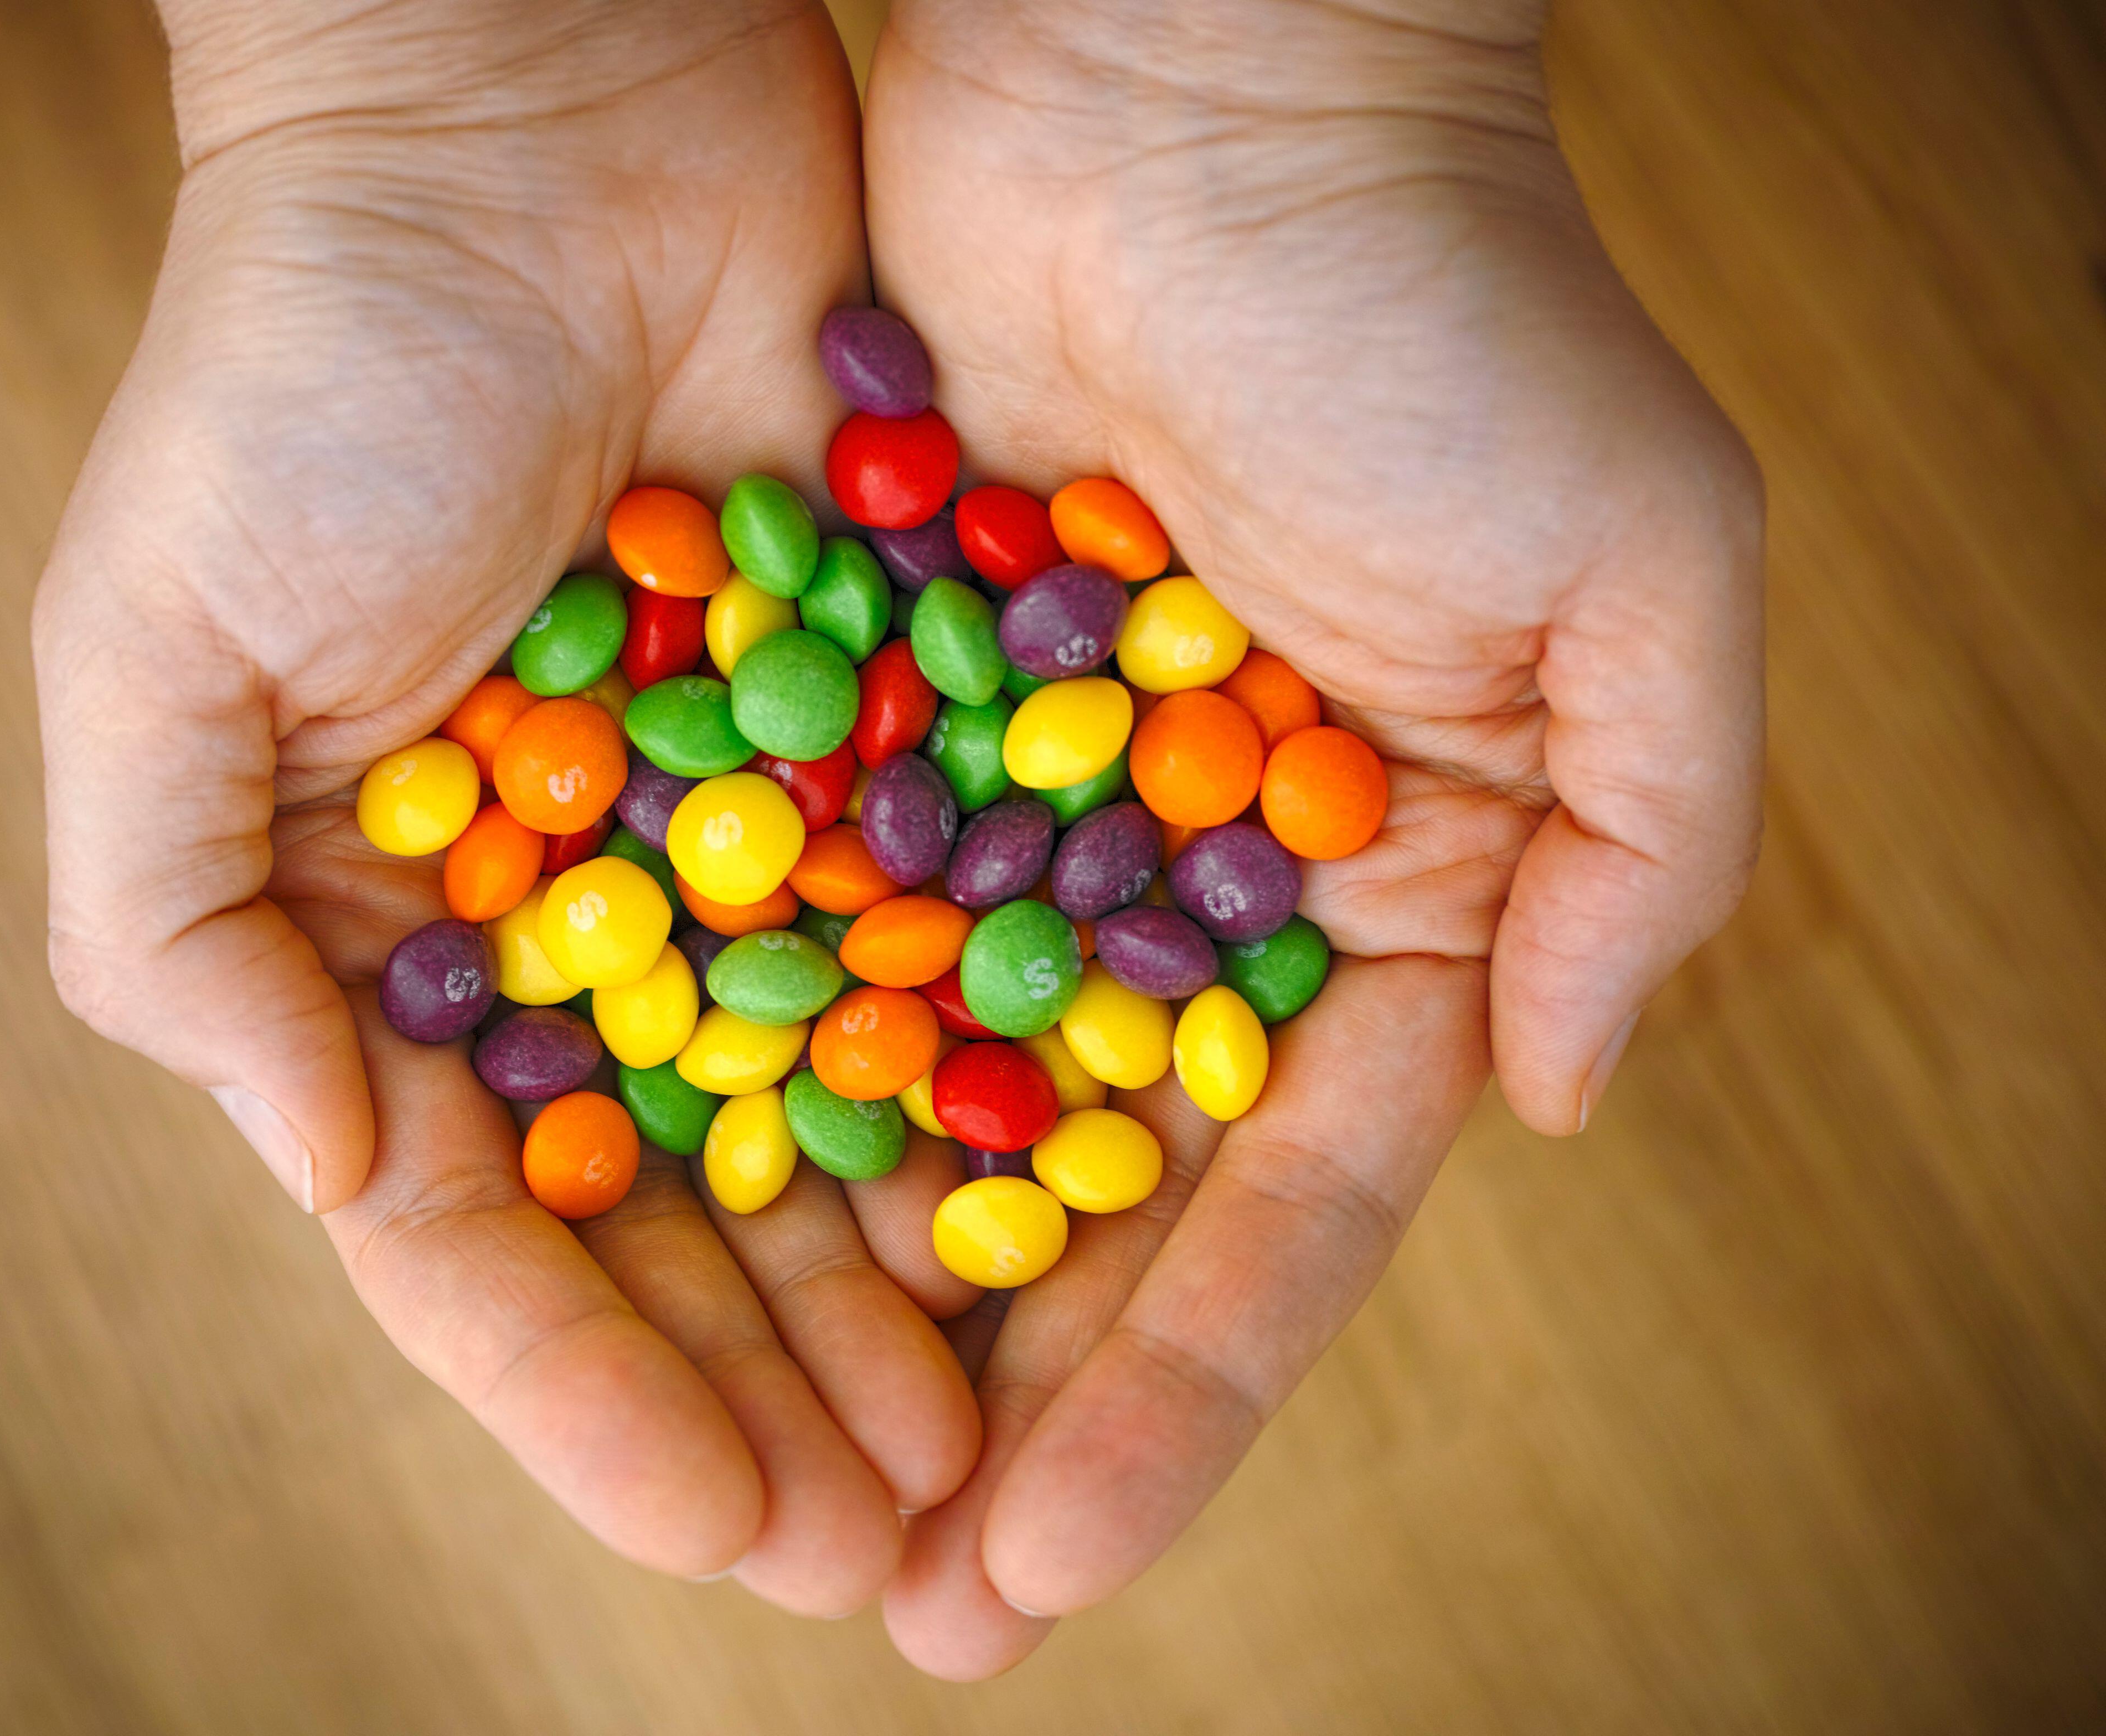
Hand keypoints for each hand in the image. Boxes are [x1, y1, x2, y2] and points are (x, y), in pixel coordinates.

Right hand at [34, 0, 978, 1613]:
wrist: (529, 111)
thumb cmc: (303, 365)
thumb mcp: (150, 648)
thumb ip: (173, 930)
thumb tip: (327, 1172)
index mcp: (394, 941)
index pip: (488, 1232)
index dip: (594, 1397)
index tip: (722, 1529)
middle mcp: (582, 923)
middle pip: (686, 1224)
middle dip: (779, 1399)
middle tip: (896, 1563)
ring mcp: (744, 842)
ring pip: (839, 1126)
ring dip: (915, 1304)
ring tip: (1002, 1473)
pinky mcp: (889, 739)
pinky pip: (960, 950)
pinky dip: (1014, 1089)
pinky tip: (1093, 1226)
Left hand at [862, 0, 1762, 1673]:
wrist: (1195, 78)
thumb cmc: (1443, 311)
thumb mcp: (1639, 577)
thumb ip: (1647, 850)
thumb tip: (1556, 1103)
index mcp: (1372, 902)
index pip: (1270, 1210)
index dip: (1174, 1397)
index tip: (1053, 1556)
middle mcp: (1180, 891)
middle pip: (1075, 1204)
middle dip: (995, 1408)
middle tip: (897, 1608)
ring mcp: (1012, 816)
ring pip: (913, 1107)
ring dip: (846, 1299)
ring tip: (762, 1495)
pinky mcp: (860, 717)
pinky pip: (791, 931)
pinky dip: (734, 1075)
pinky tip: (659, 1238)